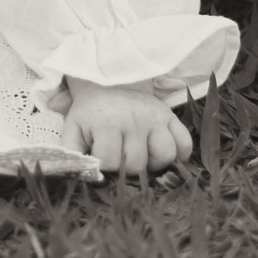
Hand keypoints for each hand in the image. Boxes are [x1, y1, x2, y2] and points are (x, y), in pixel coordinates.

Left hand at [61, 77, 192, 176]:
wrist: (109, 82)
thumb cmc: (91, 113)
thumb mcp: (74, 128)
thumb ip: (72, 153)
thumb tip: (81, 176)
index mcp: (107, 123)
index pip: (111, 161)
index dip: (106, 165)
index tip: (102, 157)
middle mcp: (134, 120)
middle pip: (137, 163)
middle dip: (127, 167)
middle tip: (121, 157)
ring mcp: (155, 118)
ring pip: (165, 155)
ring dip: (154, 162)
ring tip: (143, 155)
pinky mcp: (170, 116)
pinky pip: (185, 143)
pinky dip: (180, 153)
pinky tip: (162, 151)